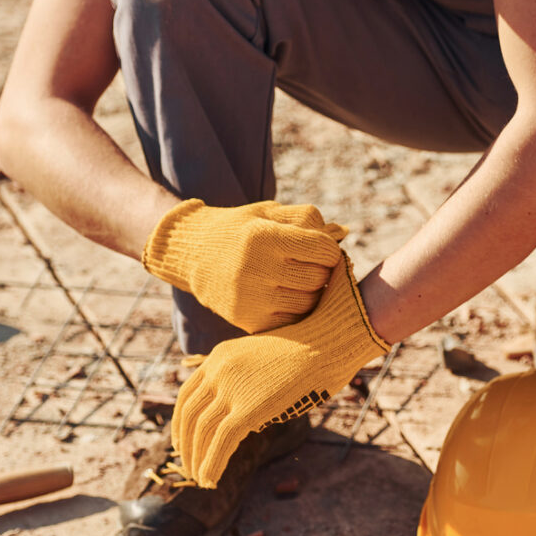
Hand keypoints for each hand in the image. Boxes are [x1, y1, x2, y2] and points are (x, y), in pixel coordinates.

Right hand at [143, 198, 346, 333]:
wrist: (192, 255)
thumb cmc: (241, 230)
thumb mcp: (269, 213)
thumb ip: (308, 219)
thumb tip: (343, 232)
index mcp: (262, 237)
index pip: (323, 249)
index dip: (329, 248)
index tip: (321, 248)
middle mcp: (255, 269)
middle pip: (319, 278)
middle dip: (322, 270)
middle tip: (310, 265)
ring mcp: (251, 299)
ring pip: (310, 303)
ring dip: (313, 293)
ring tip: (299, 280)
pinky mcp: (249, 321)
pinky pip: (293, 322)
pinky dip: (298, 311)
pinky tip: (288, 297)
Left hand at [171, 255, 387, 486]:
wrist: (327, 342)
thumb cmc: (309, 353)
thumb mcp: (265, 361)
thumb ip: (248, 384)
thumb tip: (247, 418)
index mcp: (219, 357)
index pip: (187, 396)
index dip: (180, 424)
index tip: (182, 443)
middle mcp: (218, 370)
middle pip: (189, 415)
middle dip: (185, 445)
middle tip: (187, 467)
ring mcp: (232, 388)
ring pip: (201, 431)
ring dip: (196, 460)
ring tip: (200, 480)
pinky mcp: (248, 408)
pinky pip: (221, 442)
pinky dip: (211, 464)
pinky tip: (210, 480)